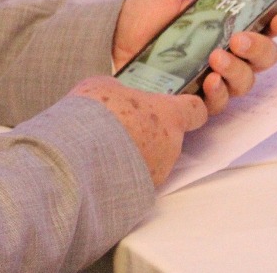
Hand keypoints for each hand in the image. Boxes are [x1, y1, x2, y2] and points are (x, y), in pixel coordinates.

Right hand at [70, 76, 205, 185]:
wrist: (79, 154)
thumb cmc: (96, 114)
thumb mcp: (104, 85)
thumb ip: (121, 90)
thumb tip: (119, 94)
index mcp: (169, 115)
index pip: (197, 110)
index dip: (187, 107)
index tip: (177, 105)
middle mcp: (172, 145)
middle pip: (171, 136)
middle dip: (152, 130)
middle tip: (125, 124)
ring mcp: (158, 171)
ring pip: (154, 158)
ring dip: (138, 152)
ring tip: (108, 146)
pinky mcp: (142, 191)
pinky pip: (138, 177)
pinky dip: (125, 171)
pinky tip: (103, 163)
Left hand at [111, 0, 276, 114]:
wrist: (108, 44)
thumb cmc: (139, 16)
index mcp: (224, 25)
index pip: (265, 27)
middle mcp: (224, 51)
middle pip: (264, 57)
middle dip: (260, 48)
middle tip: (239, 38)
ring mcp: (212, 77)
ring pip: (246, 81)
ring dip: (239, 70)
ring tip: (216, 58)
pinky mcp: (194, 98)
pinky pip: (219, 104)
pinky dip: (220, 94)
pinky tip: (209, 82)